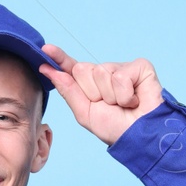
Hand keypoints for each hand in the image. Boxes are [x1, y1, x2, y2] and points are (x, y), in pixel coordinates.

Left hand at [37, 43, 163, 146]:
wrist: (139, 136)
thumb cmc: (115, 128)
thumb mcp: (85, 112)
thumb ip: (68, 90)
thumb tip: (48, 69)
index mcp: (90, 84)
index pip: (72, 68)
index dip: (60, 58)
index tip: (46, 49)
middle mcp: (105, 73)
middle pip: (82, 70)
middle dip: (93, 92)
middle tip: (109, 105)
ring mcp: (121, 68)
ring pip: (101, 72)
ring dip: (111, 96)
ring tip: (123, 104)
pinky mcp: (139, 67)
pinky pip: (121, 76)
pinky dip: (125, 94)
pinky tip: (134, 100)